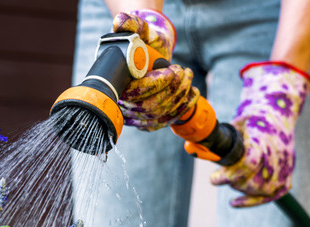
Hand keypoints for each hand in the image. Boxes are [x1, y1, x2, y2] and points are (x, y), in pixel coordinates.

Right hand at [113, 10, 198, 131]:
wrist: (150, 53)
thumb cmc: (142, 42)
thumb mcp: (137, 31)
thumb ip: (130, 25)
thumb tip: (120, 22)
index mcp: (117, 84)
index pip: (134, 93)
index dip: (154, 85)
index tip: (172, 70)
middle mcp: (123, 104)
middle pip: (149, 107)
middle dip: (172, 89)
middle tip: (183, 71)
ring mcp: (136, 115)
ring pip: (160, 114)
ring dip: (180, 94)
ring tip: (187, 75)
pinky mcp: (149, 120)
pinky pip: (166, 120)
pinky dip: (183, 107)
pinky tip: (192, 92)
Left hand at [210, 62, 309, 207]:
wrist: (277, 113)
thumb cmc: (251, 119)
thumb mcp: (233, 124)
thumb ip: (216, 139)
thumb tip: (192, 150)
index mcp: (262, 139)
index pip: (248, 164)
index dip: (229, 175)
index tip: (214, 177)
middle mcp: (277, 154)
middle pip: (253, 181)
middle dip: (233, 182)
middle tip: (218, 177)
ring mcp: (285, 165)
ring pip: (264, 189)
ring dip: (243, 190)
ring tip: (230, 180)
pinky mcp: (288, 172)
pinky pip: (276, 192)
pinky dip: (255, 200)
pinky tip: (235, 203)